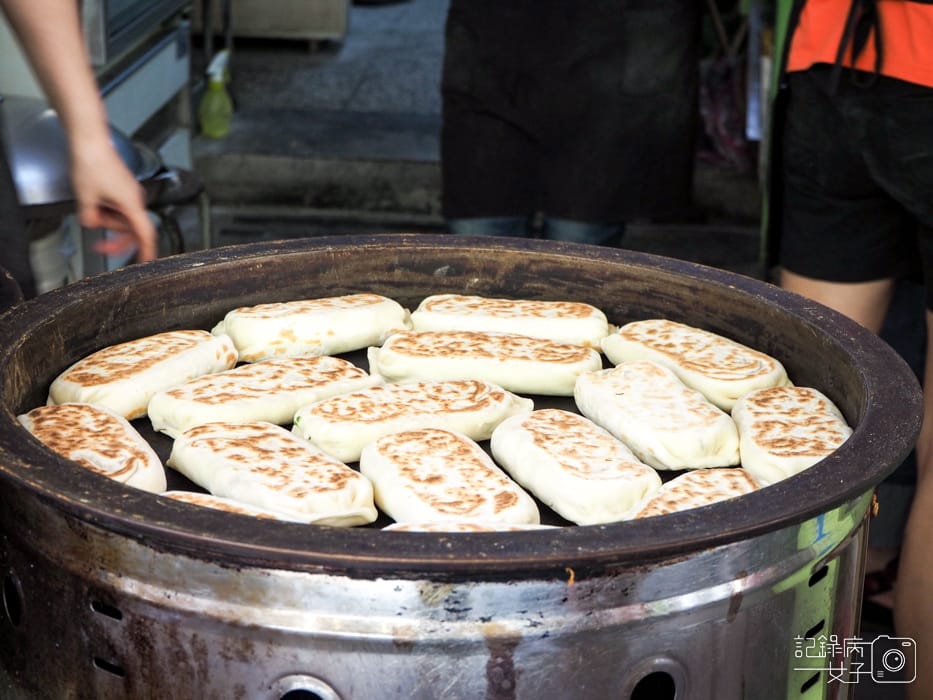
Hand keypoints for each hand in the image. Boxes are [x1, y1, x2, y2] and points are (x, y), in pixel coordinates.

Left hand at [69, 134, 157, 261]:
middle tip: (100, 246)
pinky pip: (120, 207)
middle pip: (132, 229)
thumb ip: (90, 218)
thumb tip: (92, 224)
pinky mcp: (123, 187)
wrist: (90, 140)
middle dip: (116, 238)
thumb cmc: (92, 163)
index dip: (147, 251)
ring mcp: (130, 193)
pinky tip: (94, 201)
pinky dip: (108, 211)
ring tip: (90, 208)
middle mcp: (135, 199)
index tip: (146, 262)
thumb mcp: (85, 198)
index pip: (145, 234)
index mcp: (131, 204)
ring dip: (107, 221)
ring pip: (123, 218)